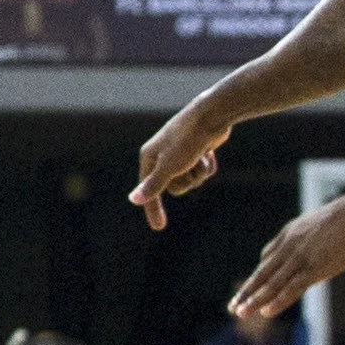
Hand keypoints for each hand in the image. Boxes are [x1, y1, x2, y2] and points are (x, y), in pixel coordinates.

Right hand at [132, 104, 230, 229]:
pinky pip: (201, 170)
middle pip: (174, 187)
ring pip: (190, 179)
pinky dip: (207, 165)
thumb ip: (153, 185)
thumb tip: (133, 200)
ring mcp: (179, 154)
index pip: (149, 191)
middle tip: (190, 166)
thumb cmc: (187, 140)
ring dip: (199, 173)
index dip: (153, 210)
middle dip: (187, 181)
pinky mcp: (195, 151)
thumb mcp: (169, 166)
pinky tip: (209, 152)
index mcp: (149, 158)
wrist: (211, 116)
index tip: (159, 228)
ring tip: (201, 156)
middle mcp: (161, 157)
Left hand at [232, 194, 344, 319]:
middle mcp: (288, 247)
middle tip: (232, 307)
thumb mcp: (320, 223)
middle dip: (247, 291)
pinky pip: (291, 288)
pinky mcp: (313, 268)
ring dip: (254, 300)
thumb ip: (310, 236)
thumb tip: (314, 246)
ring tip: (240, 313)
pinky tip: (265, 312)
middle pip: (262, 273)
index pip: (267, 257)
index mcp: (289, 234)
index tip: (251, 286)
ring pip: (272, 283)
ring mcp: (299, 258)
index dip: (259, 274)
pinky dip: (277, 301)